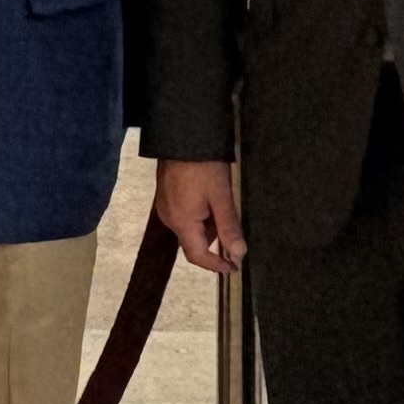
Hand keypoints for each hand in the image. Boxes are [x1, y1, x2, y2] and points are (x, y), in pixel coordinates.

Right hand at [157, 160, 245, 275]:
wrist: (182, 135)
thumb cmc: (203, 166)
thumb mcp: (221, 196)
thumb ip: (229, 227)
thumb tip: (239, 254)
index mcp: (181, 223)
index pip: (197, 256)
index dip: (215, 266)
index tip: (233, 268)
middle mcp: (169, 219)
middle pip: (192, 243)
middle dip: (214, 243)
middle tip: (234, 234)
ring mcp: (165, 207)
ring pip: (189, 229)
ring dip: (207, 228)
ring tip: (223, 210)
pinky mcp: (166, 196)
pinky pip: (183, 216)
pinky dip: (199, 217)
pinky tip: (210, 202)